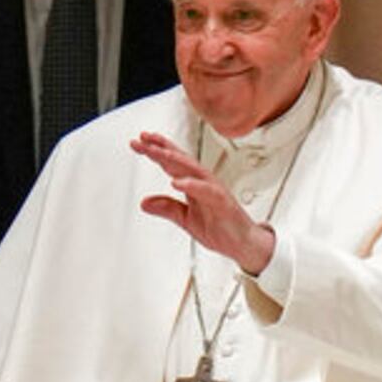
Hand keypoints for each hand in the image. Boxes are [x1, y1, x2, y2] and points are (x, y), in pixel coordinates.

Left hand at [132, 131, 276, 274]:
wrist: (243, 244)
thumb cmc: (220, 228)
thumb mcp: (185, 219)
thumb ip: (166, 208)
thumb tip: (144, 203)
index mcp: (193, 183)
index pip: (172, 163)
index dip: (155, 151)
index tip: (138, 142)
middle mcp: (203, 181)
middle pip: (179, 159)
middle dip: (160, 147)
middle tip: (142, 137)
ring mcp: (213, 189)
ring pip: (191, 168)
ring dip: (172, 158)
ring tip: (155, 151)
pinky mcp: (222, 201)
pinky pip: (206, 190)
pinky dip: (191, 184)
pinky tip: (176, 181)